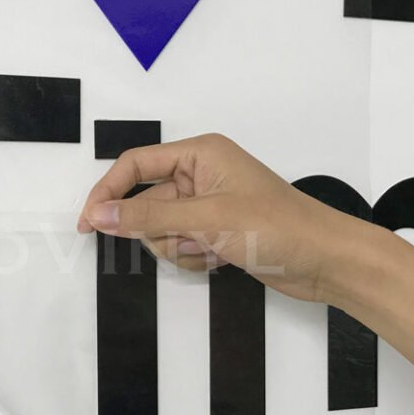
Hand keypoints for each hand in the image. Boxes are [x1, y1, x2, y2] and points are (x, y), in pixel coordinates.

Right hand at [78, 134, 366, 302]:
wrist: (326, 261)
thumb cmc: (274, 227)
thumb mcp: (204, 219)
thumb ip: (146, 218)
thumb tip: (97, 215)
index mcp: (199, 153)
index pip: (135, 165)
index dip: (107, 192)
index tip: (87, 224)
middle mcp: (200, 175)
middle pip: (146, 204)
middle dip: (161, 231)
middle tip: (189, 240)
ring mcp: (207, 206)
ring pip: (161, 230)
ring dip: (180, 248)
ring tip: (213, 250)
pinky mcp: (215, 232)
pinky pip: (181, 246)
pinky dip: (194, 258)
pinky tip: (222, 260)